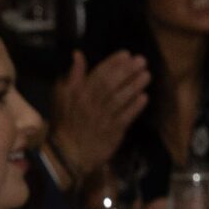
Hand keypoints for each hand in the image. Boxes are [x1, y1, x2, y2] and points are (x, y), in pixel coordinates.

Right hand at [51, 51, 151, 184]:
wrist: (70, 154)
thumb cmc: (66, 123)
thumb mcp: (62, 96)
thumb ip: (73, 75)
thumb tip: (78, 55)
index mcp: (79, 93)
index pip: (99, 73)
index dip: (113, 63)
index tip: (126, 54)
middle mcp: (92, 104)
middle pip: (112, 84)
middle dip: (128, 71)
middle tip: (142, 60)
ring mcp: (104, 118)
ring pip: (120, 99)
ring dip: (135, 86)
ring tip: (147, 75)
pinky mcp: (113, 132)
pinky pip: (126, 117)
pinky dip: (135, 107)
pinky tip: (145, 97)